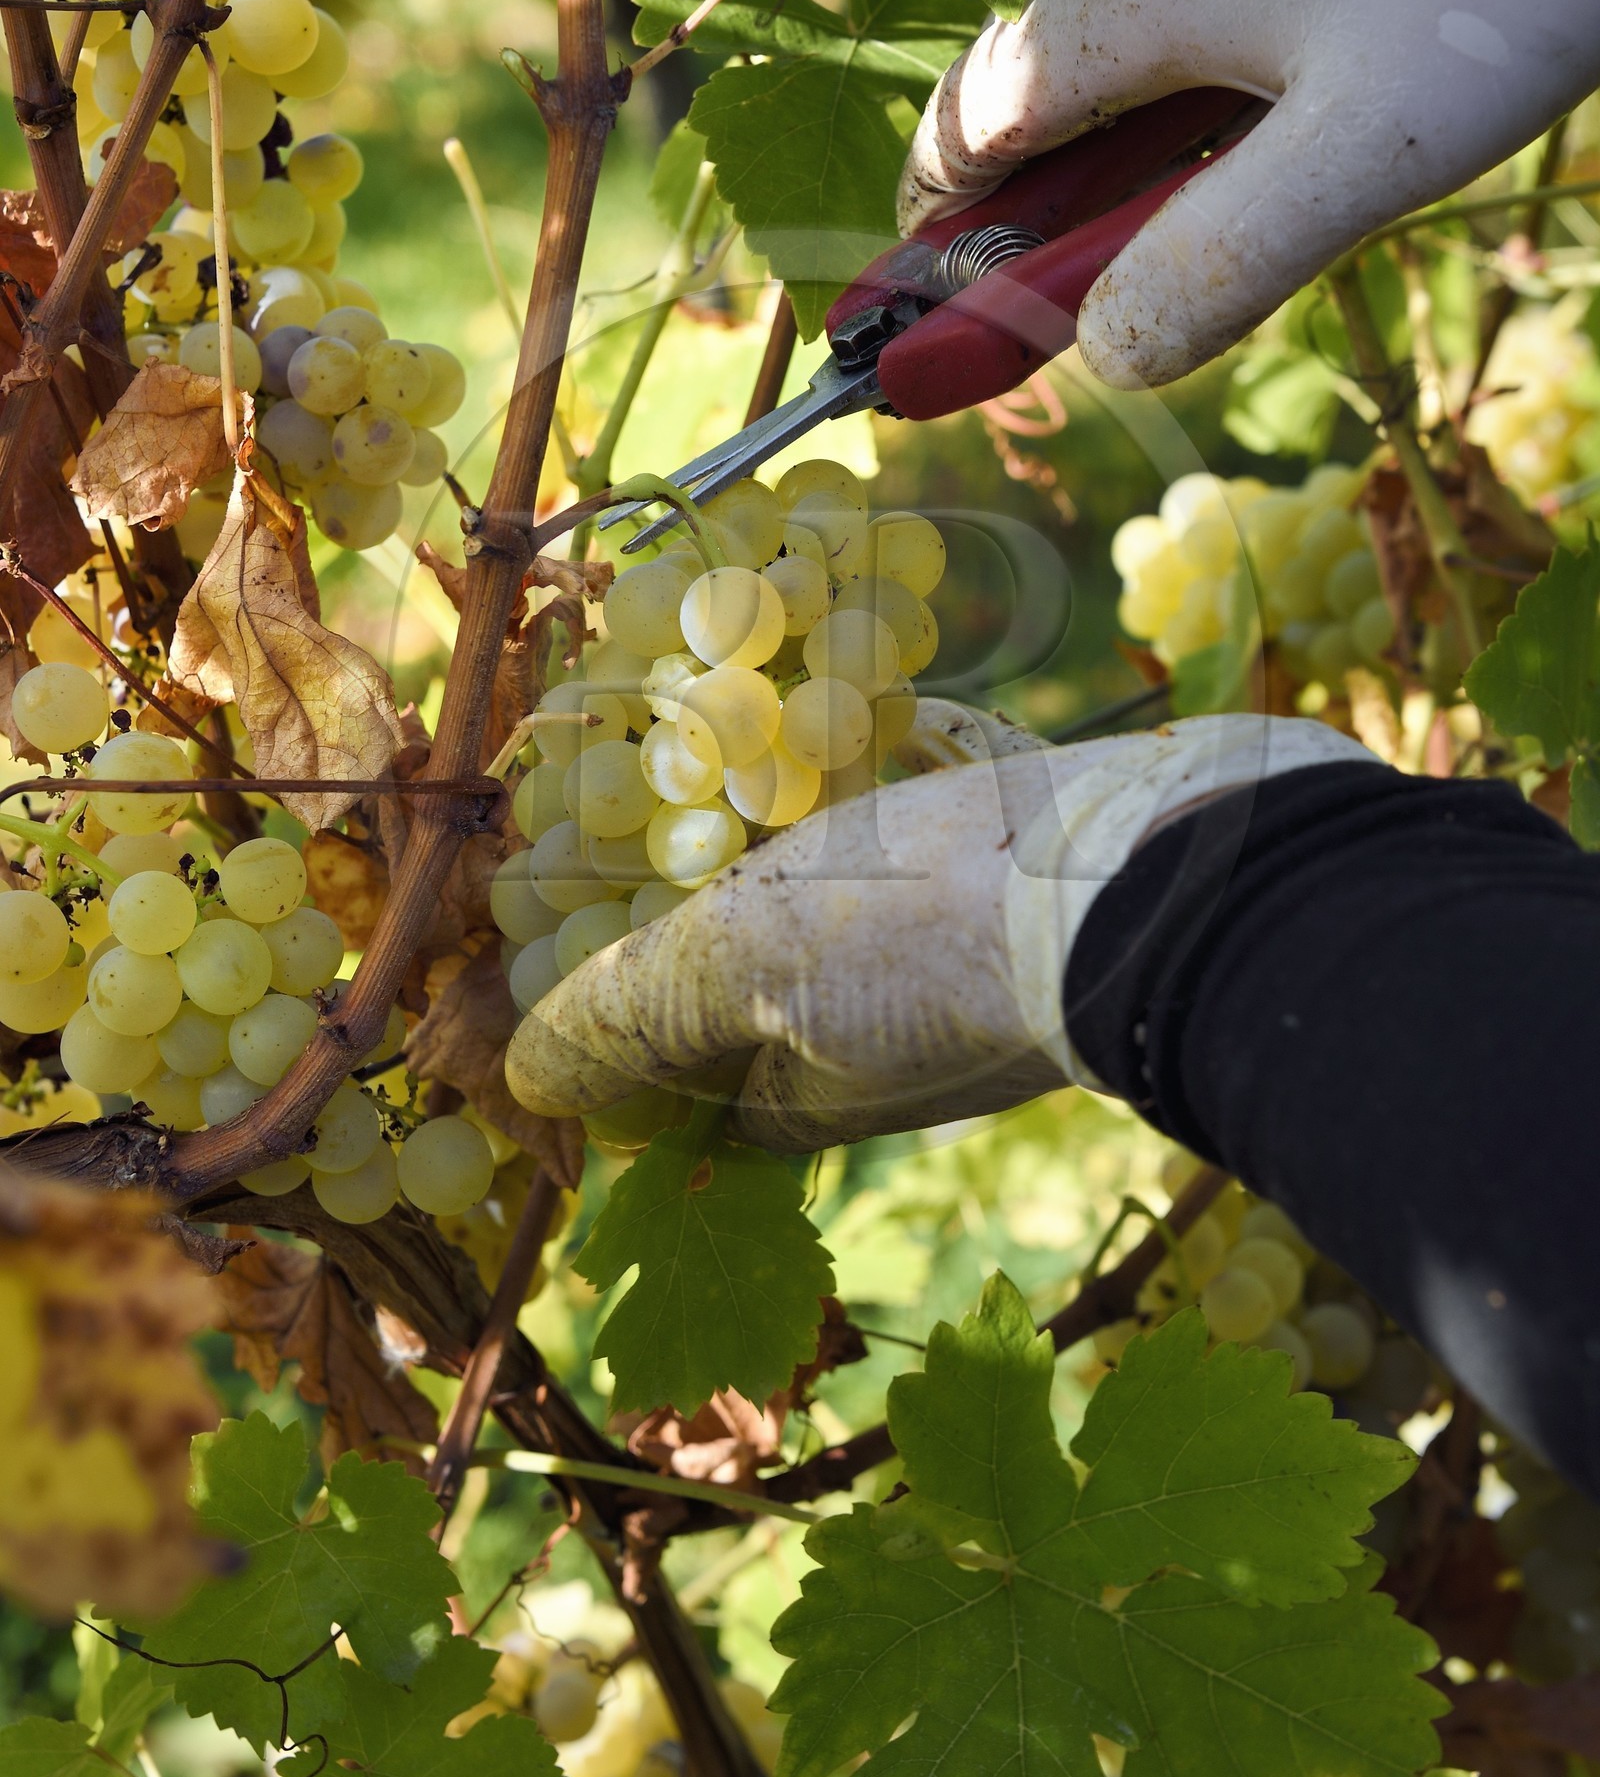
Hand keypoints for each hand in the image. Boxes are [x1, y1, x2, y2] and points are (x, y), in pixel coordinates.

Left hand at [504, 711, 1365, 1152]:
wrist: (1165, 865)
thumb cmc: (935, 925)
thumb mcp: (746, 962)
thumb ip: (634, 1015)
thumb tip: (529, 1081)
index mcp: (818, 1083)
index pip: (696, 1084)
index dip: (632, 1024)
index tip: (581, 935)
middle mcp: (897, 1032)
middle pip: (776, 978)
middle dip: (718, 898)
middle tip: (654, 805)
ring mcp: (978, 946)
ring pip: (865, 888)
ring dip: (808, 819)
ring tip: (745, 728)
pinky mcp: (1040, 861)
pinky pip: (951, 813)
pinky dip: (909, 761)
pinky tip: (884, 692)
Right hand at [899, 0, 1599, 388]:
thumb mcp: (1369, 158)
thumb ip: (1218, 264)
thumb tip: (1102, 354)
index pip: (974, 114)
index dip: (944, 208)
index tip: (941, 275)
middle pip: (1071, 44)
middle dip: (1087, 148)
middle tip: (1154, 227)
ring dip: (1178, 45)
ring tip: (1296, 98)